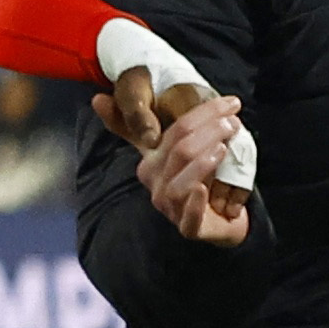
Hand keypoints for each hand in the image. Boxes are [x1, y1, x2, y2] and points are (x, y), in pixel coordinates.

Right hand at [114, 79, 256, 247]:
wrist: (220, 220)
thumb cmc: (198, 180)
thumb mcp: (174, 149)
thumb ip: (143, 125)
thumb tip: (96, 99)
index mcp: (151, 163)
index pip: (174, 131)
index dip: (203, 113)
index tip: (231, 102)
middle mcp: (157, 185)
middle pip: (179, 152)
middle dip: (207, 132)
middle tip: (233, 122)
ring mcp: (170, 208)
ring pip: (180, 183)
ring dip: (201, 164)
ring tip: (223, 148)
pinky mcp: (188, 229)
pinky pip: (188, 219)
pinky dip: (195, 204)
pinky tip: (204, 189)